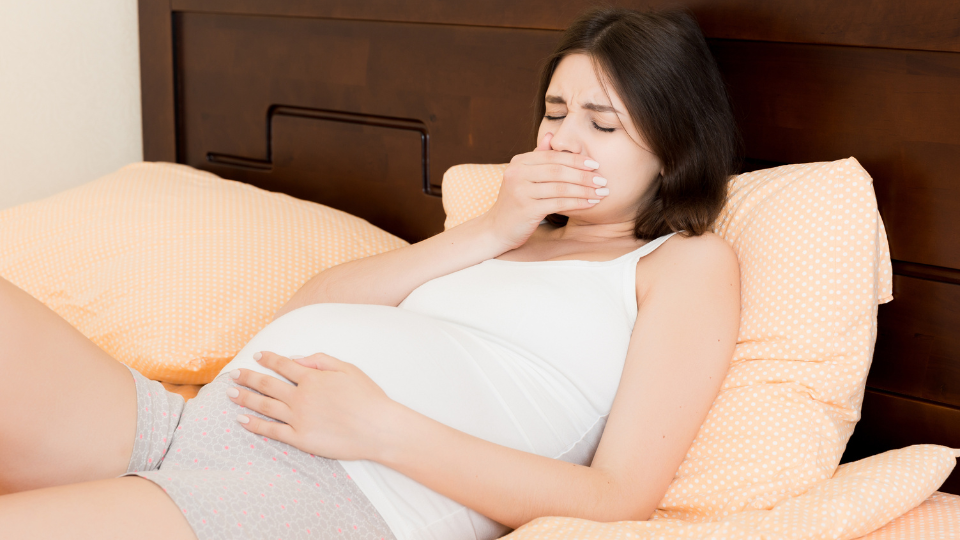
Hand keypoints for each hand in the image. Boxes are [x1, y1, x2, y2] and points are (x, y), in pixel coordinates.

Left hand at [227, 351, 397, 460]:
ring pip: (265, 406)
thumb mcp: (348, 368)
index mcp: (312, 377)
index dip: (268, 359)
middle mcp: (301, 397)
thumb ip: (320, 360)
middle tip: (234, 375)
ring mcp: (298, 418)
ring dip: (245, 398)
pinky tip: (242, 420)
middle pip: (267, 385)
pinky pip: (272, 430)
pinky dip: (255, 425)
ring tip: (230, 394)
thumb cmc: (368, 397)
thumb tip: (297, 358)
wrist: (378, 428)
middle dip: (248, 378)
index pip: (283, 365)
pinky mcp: (300, 438)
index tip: (256, 356)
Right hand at [480, 133, 604, 249]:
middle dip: (583, 175)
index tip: (595, 165)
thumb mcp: (523, 177)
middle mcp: (517, 173)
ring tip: (601, 193)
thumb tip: (551, 135)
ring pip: (560, 187)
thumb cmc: (515, 203)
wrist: (497, 229)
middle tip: (602, 179)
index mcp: (519, 162)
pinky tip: (590, 204)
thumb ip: (538, 157)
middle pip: (558, 170)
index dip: (576, 159)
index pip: (552, 156)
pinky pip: (558, 203)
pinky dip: (578, 203)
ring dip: (585, 190)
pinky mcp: (526, 209)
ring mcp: (520, 191)